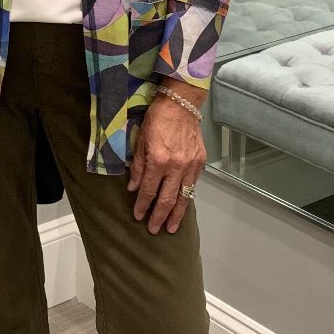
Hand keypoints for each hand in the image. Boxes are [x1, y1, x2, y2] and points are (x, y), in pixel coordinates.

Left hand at [128, 85, 206, 234]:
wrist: (181, 104)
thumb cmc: (157, 118)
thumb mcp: (141, 140)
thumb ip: (138, 166)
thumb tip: (134, 188)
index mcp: (158, 160)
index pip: (149, 190)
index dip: (143, 205)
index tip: (139, 217)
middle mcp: (176, 166)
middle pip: (167, 198)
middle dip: (160, 216)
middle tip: (155, 230)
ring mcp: (190, 165)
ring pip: (184, 195)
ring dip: (177, 214)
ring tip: (171, 227)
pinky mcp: (200, 161)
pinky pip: (193, 184)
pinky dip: (187, 197)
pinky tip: (183, 206)